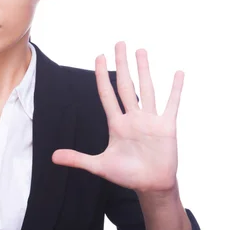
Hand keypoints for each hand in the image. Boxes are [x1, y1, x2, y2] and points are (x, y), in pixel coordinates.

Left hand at [52, 41, 183, 192]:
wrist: (151, 185)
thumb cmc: (127, 175)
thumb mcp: (100, 166)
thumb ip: (78, 159)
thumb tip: (52, 157)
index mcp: (116, 124)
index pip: (106, 94)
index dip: (101, 76)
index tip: (98, 56)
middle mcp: (132, 117)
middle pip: (125, 85)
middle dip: (121, 64)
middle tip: (119, 43)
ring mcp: (150, 120)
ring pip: (147, 89)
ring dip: (144, 70)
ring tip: (141, 51)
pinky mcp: (167, 127)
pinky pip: (171, 104)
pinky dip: (175, 89)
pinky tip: (178, 73)